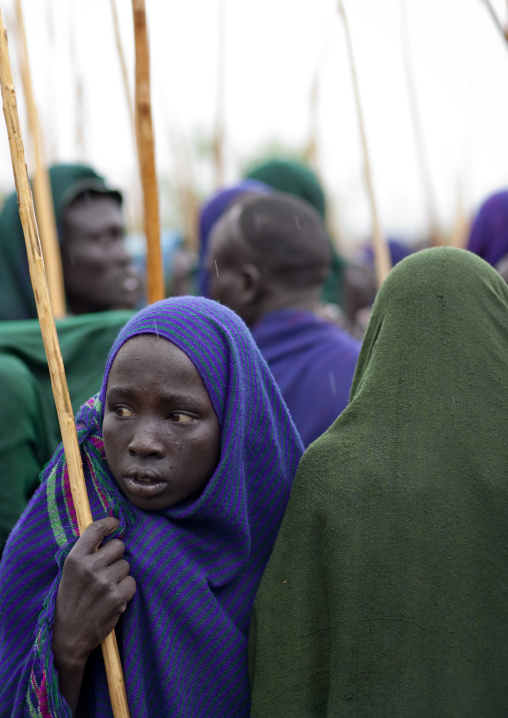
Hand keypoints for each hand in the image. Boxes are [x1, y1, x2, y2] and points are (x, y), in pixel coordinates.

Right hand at [52, 517, 135, 667]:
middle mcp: (90, 567)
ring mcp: (104, 582)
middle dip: (116, 555)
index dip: (110, 523)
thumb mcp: (70, 573)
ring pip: (126, 565)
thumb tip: (109, 532)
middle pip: (118, 546)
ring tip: (106, 588)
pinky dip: (126, 590)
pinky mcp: (117, 597)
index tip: (116, 524)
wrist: (68, 636)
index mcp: (75, 559)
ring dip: (120, 575)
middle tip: (107, 569)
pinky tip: (113, 598)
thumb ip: (86, 553)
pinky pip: (132, 582)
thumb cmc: (70, 600)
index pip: (96, 529)